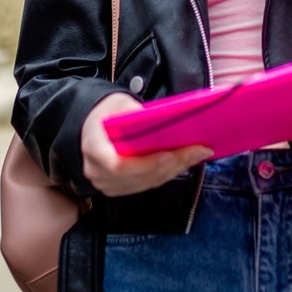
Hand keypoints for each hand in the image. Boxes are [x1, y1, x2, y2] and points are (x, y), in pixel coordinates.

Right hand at [80, 92, 210, 196]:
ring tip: (198, 154)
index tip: (169, 154)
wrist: (91, 126)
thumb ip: (136, 112)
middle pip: (139, 177)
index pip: (118, 165)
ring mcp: (107, 183)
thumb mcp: (119, 103)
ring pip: (146, 183)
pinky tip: (184, 162)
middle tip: (199, 150)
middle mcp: (97, 171)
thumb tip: (164, 120)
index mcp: (93, 147)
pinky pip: (146, 185)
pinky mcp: (118, 188)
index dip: (145, 164)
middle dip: (173, 164)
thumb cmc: (106, 112)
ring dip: (175, 170)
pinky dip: (167, 174)